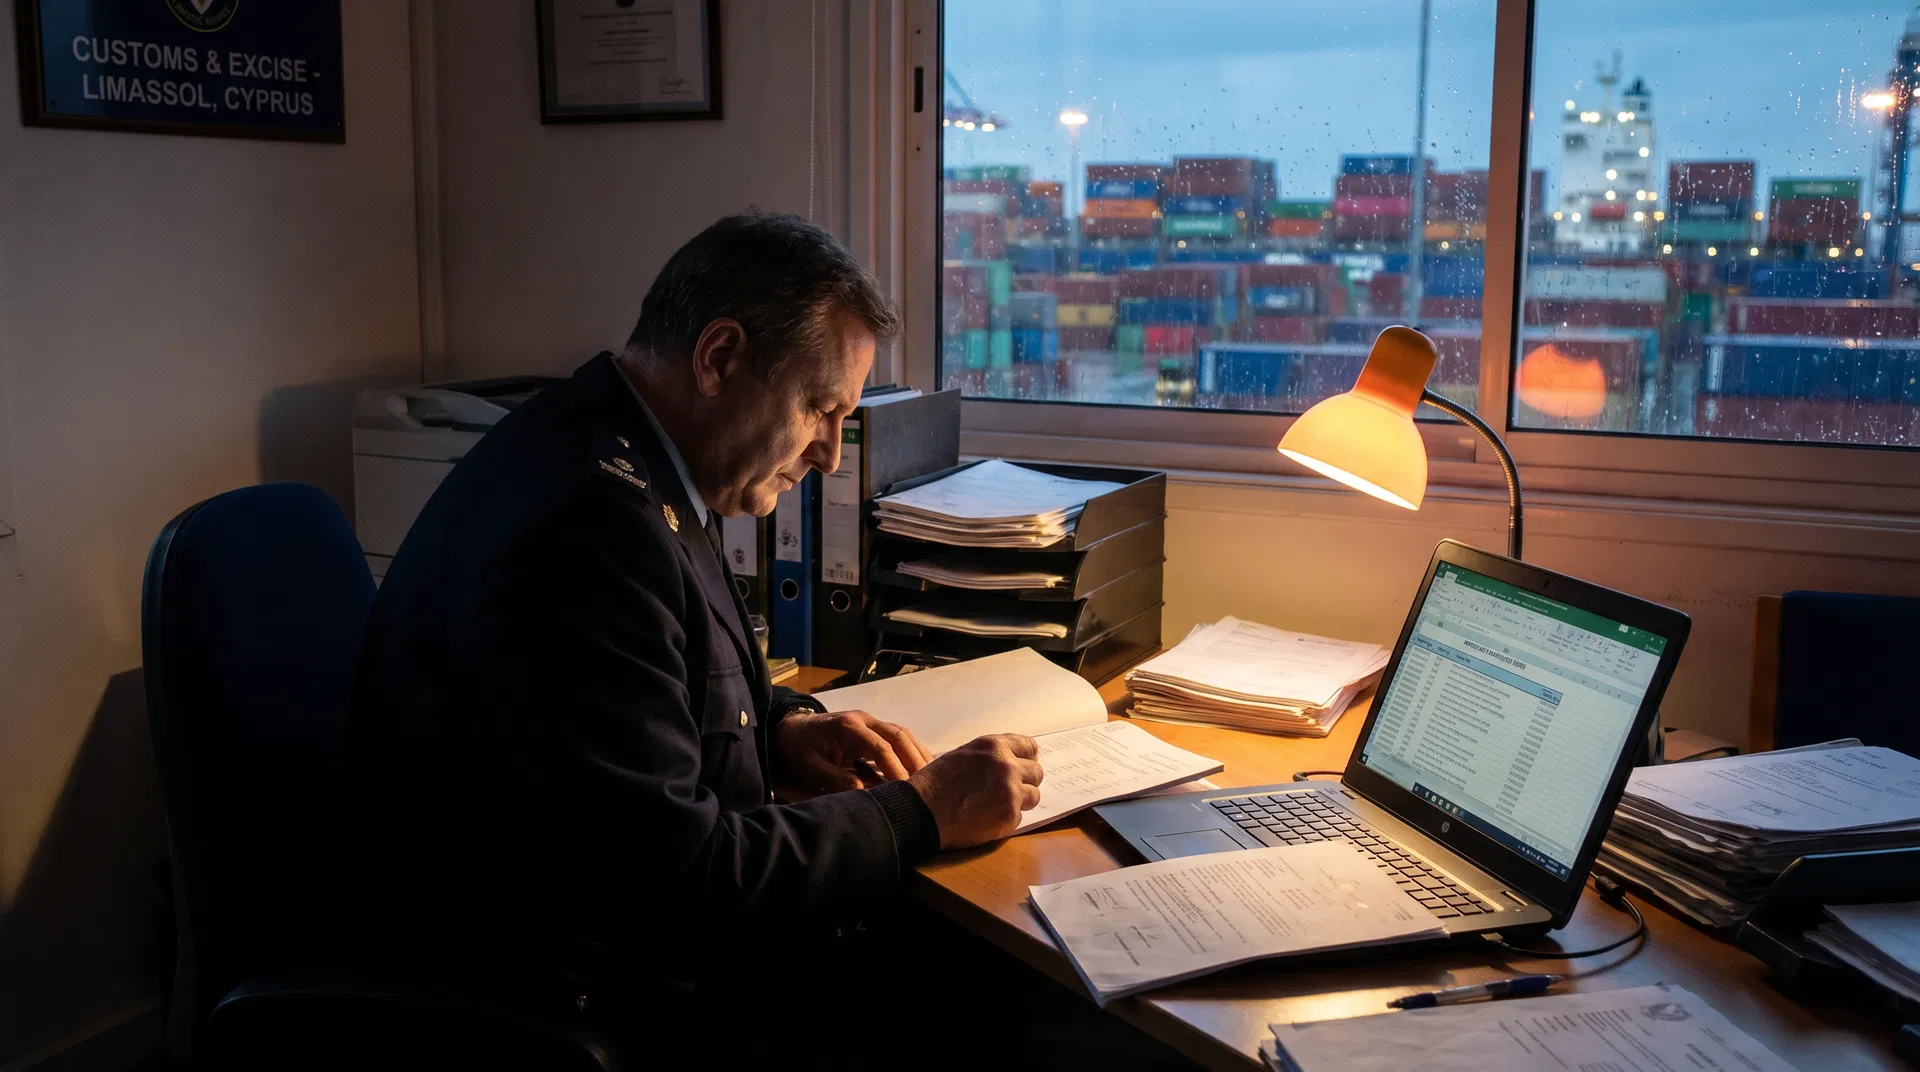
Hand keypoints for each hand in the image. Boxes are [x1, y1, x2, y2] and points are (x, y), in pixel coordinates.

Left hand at [773, 709, 933, 791]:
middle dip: (914, 759)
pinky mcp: (872, 729)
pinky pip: (897, 737)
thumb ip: (836, 780)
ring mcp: (869, 721)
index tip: (905, 789)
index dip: (895, 769)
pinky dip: (911, 751)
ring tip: (931, 777)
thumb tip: (864, 794)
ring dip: (917, 753)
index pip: (880, 748)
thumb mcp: (811, 769)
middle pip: (898, 735)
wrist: (790, 730)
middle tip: (926, 785)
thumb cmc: (799, 750)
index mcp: (847, 728)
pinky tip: (921, 767)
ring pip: (902, 733)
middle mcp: (863, 720)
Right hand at [906, 734, 1043, 849]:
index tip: (1022, 766)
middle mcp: (1006, 766)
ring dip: (1019, 801)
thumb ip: (991, 756)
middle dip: (1024, 781)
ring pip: (1033, 796)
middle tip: (1006, 790)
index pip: (1030, 747)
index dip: (1026, 758)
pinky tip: (987, 818)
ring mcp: (1010, 792)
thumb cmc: (936, 783)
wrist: (922, 811)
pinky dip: (1007, 819)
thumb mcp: (964, 755)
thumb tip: (1013, 761)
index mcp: (994, 747)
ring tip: (997, 805)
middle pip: (1036, 772)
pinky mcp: (1009, 816)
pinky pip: (1020, 817)